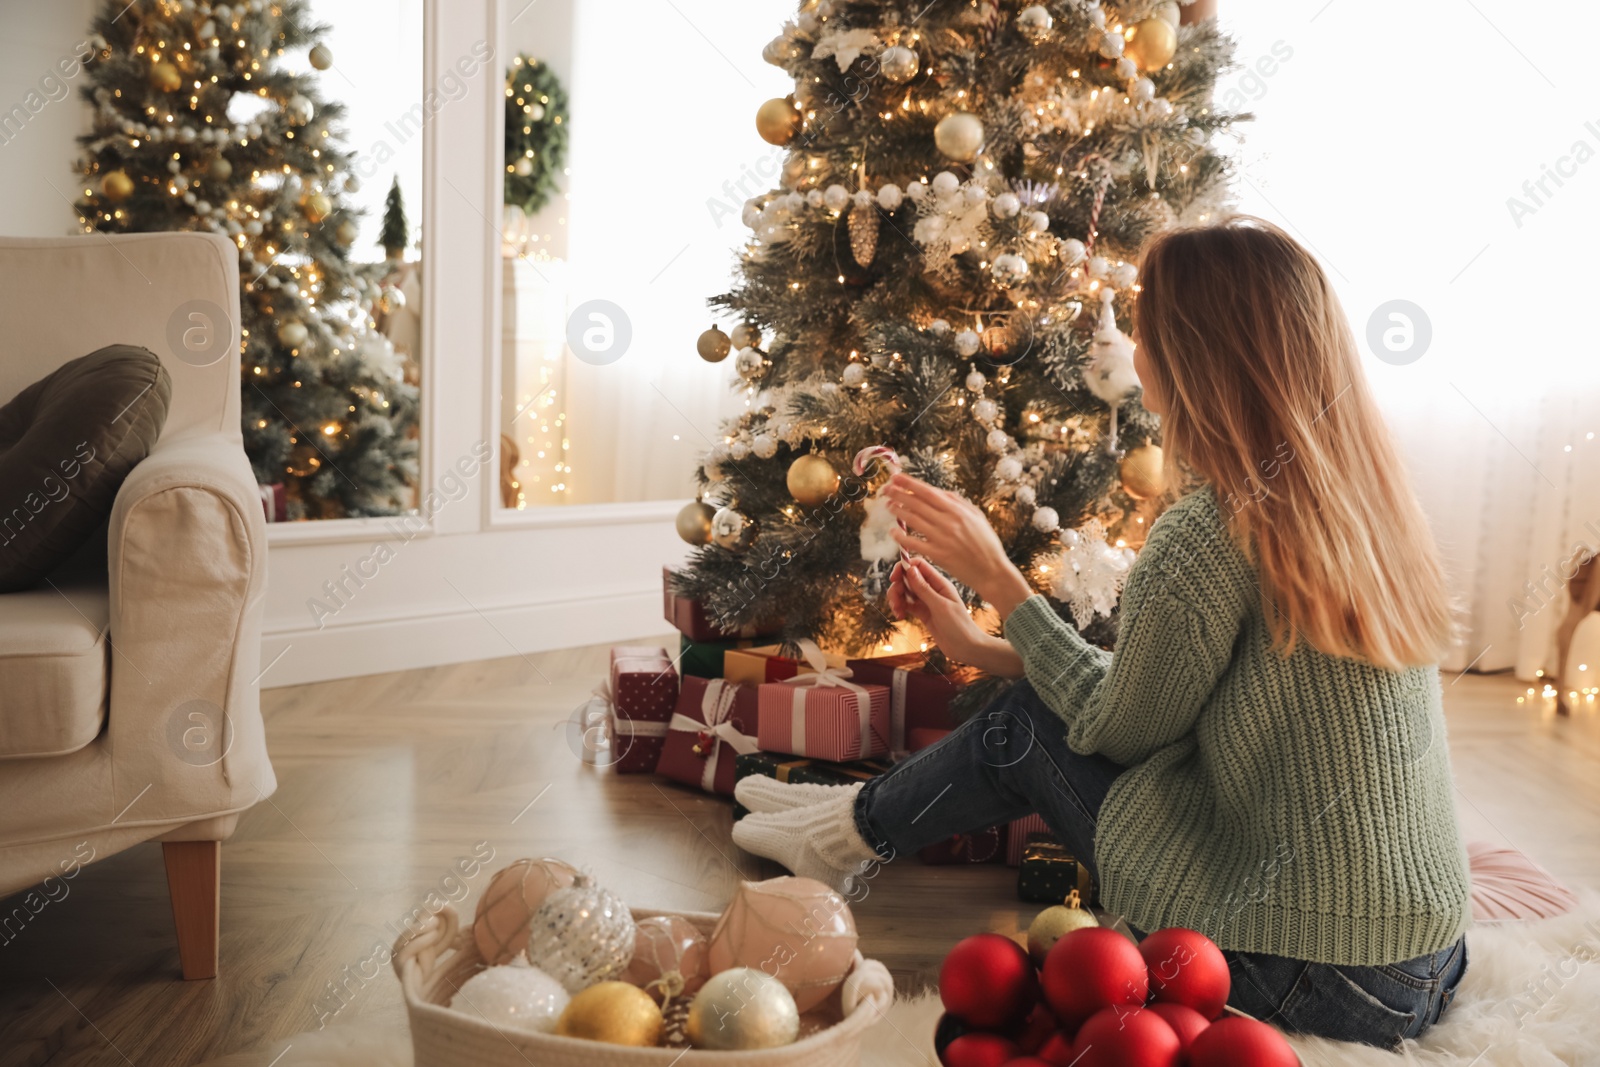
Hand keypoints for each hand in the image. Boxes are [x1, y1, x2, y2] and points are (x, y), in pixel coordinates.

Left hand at [884, 474, 1034, 618]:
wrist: (991, 570)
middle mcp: (948, 522)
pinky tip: (893, 531)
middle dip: (898, 494)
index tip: (896, 477)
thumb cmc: (986, 543)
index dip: (909, 484)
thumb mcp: (977, 516)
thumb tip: (938, 491)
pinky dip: (901, 537)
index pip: (928, 492)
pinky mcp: (938, 555)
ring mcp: (942, 538)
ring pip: (913, 520)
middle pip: (917, 504)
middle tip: (885, 488)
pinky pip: (914, 543)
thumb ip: (958, 502)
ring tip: (888, 504)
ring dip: (898, 511)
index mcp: (958, 510)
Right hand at [887, 558, 1024, 677]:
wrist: (967, 648)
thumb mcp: (939, 606)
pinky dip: (900, 608)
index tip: (893, 578)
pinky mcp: (923, 613)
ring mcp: (927, 601)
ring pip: (905, 592)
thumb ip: (923, 588)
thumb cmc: (959, 626)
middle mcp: (932, 589)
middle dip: (897, 587)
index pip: (919, 566)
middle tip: (895, 601)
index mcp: (940, 583)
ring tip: (897, 611)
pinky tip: (900, 617)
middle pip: (908, 579)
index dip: (904, 567)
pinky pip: (907, 605)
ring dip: (897, 599)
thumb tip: (910, 569)